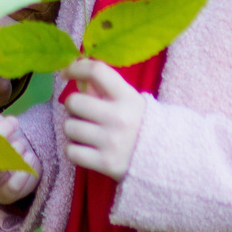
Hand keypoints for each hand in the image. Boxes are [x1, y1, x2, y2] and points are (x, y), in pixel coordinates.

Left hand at [59, 60, 147, 180]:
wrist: (165, 158)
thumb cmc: (138, 123)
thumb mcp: (128, 100)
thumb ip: (102, 88)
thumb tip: (73, 73)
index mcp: (127, 97)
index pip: (96, 71)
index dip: (76, 67)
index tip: (66, 72)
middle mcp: (119, 117)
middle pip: (74, 101)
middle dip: (73, 105)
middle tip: (82, 111)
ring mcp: (112, 142)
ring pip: (69, 127)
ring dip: (73, 129)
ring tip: (86, 132)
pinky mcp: (106, 163)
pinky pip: (71, 151)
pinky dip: (73, 150)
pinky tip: (86, 149)